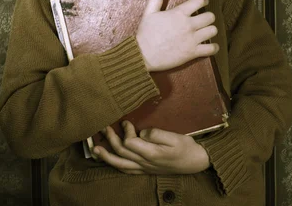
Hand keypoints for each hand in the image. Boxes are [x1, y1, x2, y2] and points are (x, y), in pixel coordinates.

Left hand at [93, 121, 209, 174]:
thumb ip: (157, 134)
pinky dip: (116, 165)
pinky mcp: (146, 170)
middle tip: (104, 128)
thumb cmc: (186, 147)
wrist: (195, 162)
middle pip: (121, 152)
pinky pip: (127, 170)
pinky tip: (111, 160)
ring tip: (96, 149)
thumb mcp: (175, 137)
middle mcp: (145, 162)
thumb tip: (141, 132)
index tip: (127, 121)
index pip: (129, 143)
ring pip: (120, 164)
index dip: (125, 131)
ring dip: (107, 156)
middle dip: (110, 139)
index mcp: (152, 153)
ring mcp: (144, 168)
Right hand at [136, 0, 218, 71]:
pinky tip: (210, 46)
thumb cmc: (145, 33)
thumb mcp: (149, 12)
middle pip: (210, 16)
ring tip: (206, 31)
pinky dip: (213, 48)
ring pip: (213, 31)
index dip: (204, 0)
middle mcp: (188, 25)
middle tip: (204, 19)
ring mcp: (191, 39)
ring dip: (211, 30)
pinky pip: (211, 49)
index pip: (200, 1)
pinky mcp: (192, 52)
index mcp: (179, 13)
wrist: (142, 55)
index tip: (204, 2)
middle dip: (208, 16)